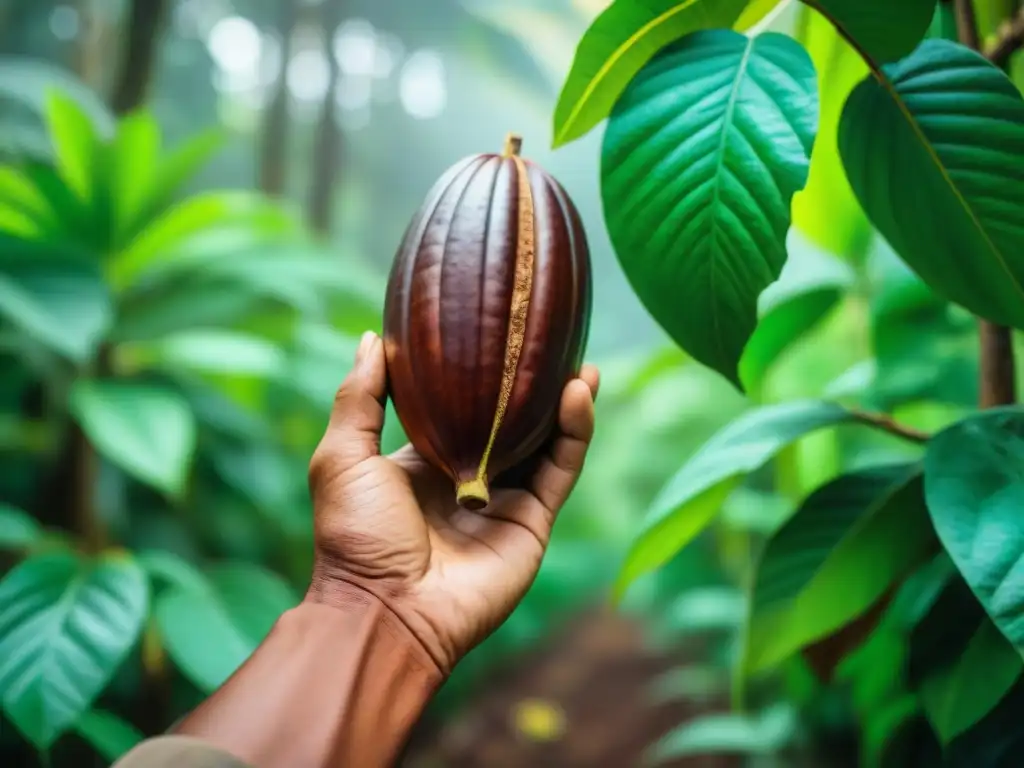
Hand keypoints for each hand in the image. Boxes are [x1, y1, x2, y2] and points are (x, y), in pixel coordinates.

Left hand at [305, 331, 598, 673]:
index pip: (461, 406)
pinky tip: (578, 392)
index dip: (482, 374)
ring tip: (580, 362)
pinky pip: (560, 469)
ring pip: (546, 441)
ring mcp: (504, 499)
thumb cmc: (354, 536)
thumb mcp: (343, 456)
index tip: (497, 333)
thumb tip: (372, 338)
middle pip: (512, 421)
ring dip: (565, 401)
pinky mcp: (532, 521)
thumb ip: (360, 397)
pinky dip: (574, 432)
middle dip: (534, 385)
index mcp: (424, 461)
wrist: (385, 611)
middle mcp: (469, 476)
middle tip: (552, 342)